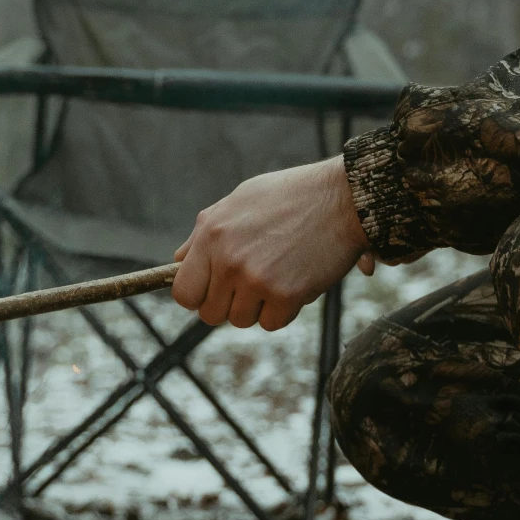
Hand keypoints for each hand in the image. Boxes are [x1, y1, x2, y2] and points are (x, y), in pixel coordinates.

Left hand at [172, 155, 374, 329]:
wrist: (342, 198)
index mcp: (211, 234)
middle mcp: (228, 259)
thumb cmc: (291, 196)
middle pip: (211, 314)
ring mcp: (256, 279)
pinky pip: (271, 323)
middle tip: (253, 282)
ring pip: (241, 320)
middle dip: (230, 303)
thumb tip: (177, 262)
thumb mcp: (239, 201)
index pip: (183, 292)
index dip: (198, 296)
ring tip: (278, 273)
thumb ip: (204, 234)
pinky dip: (283, 310)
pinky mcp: (285, 295)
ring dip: (258, 306)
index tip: (214, 291)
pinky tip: (296, 280)